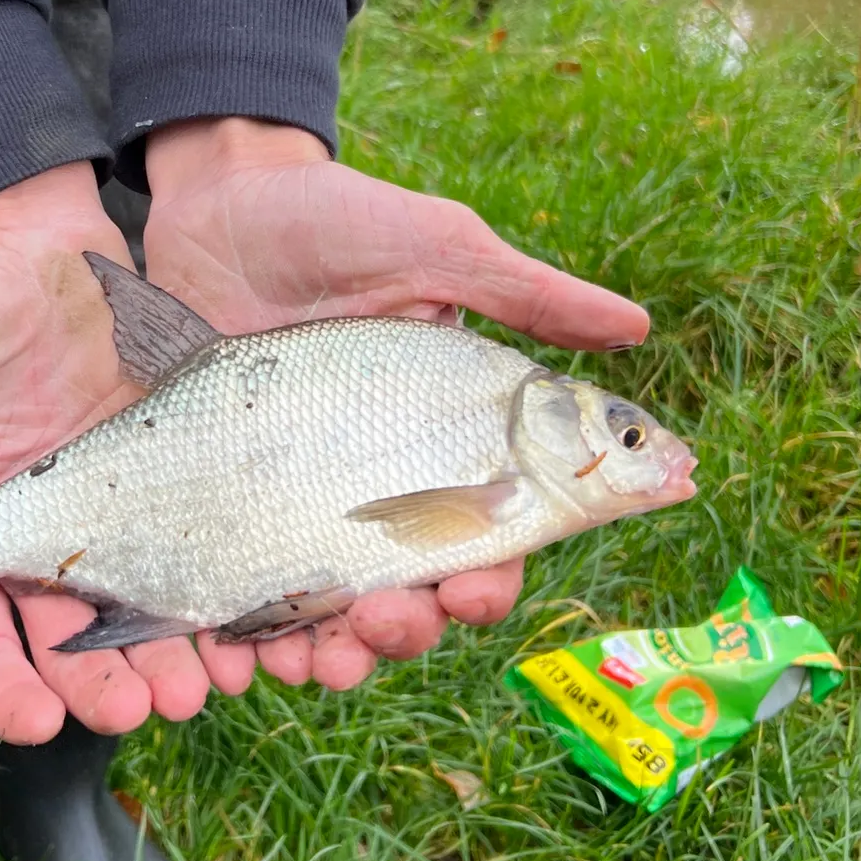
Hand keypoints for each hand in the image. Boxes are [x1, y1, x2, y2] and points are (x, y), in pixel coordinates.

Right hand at [0, 164, 225, 741]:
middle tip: (139, 712)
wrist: (34, 235)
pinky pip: (188, 541)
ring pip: (133, 604)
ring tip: (194, 687)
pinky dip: (209, 586)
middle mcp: (36, 532)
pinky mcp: (162, 469)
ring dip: (160, 653)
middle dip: (98, 687)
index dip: (2, 688)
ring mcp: (104, 504)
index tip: (38, 722)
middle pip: (65, 640)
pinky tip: (236, 620)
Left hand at [141, 117, 649, 693]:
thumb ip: (526, 294)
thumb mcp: (435, 247)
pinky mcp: (224, 492)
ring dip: (328, 653)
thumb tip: (638, 330)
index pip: (480, 534)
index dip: (488, 579)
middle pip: (405, 591)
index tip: (474, 594)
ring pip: (323, 608)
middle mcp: (371, 482)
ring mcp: (292, 493)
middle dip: (405, 629)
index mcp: (440, 439)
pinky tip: (229, 653)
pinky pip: (234, 580)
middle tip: (385, 621)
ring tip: (312, 662)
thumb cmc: (339, 218)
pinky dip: (239, 630)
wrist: (222, 198)